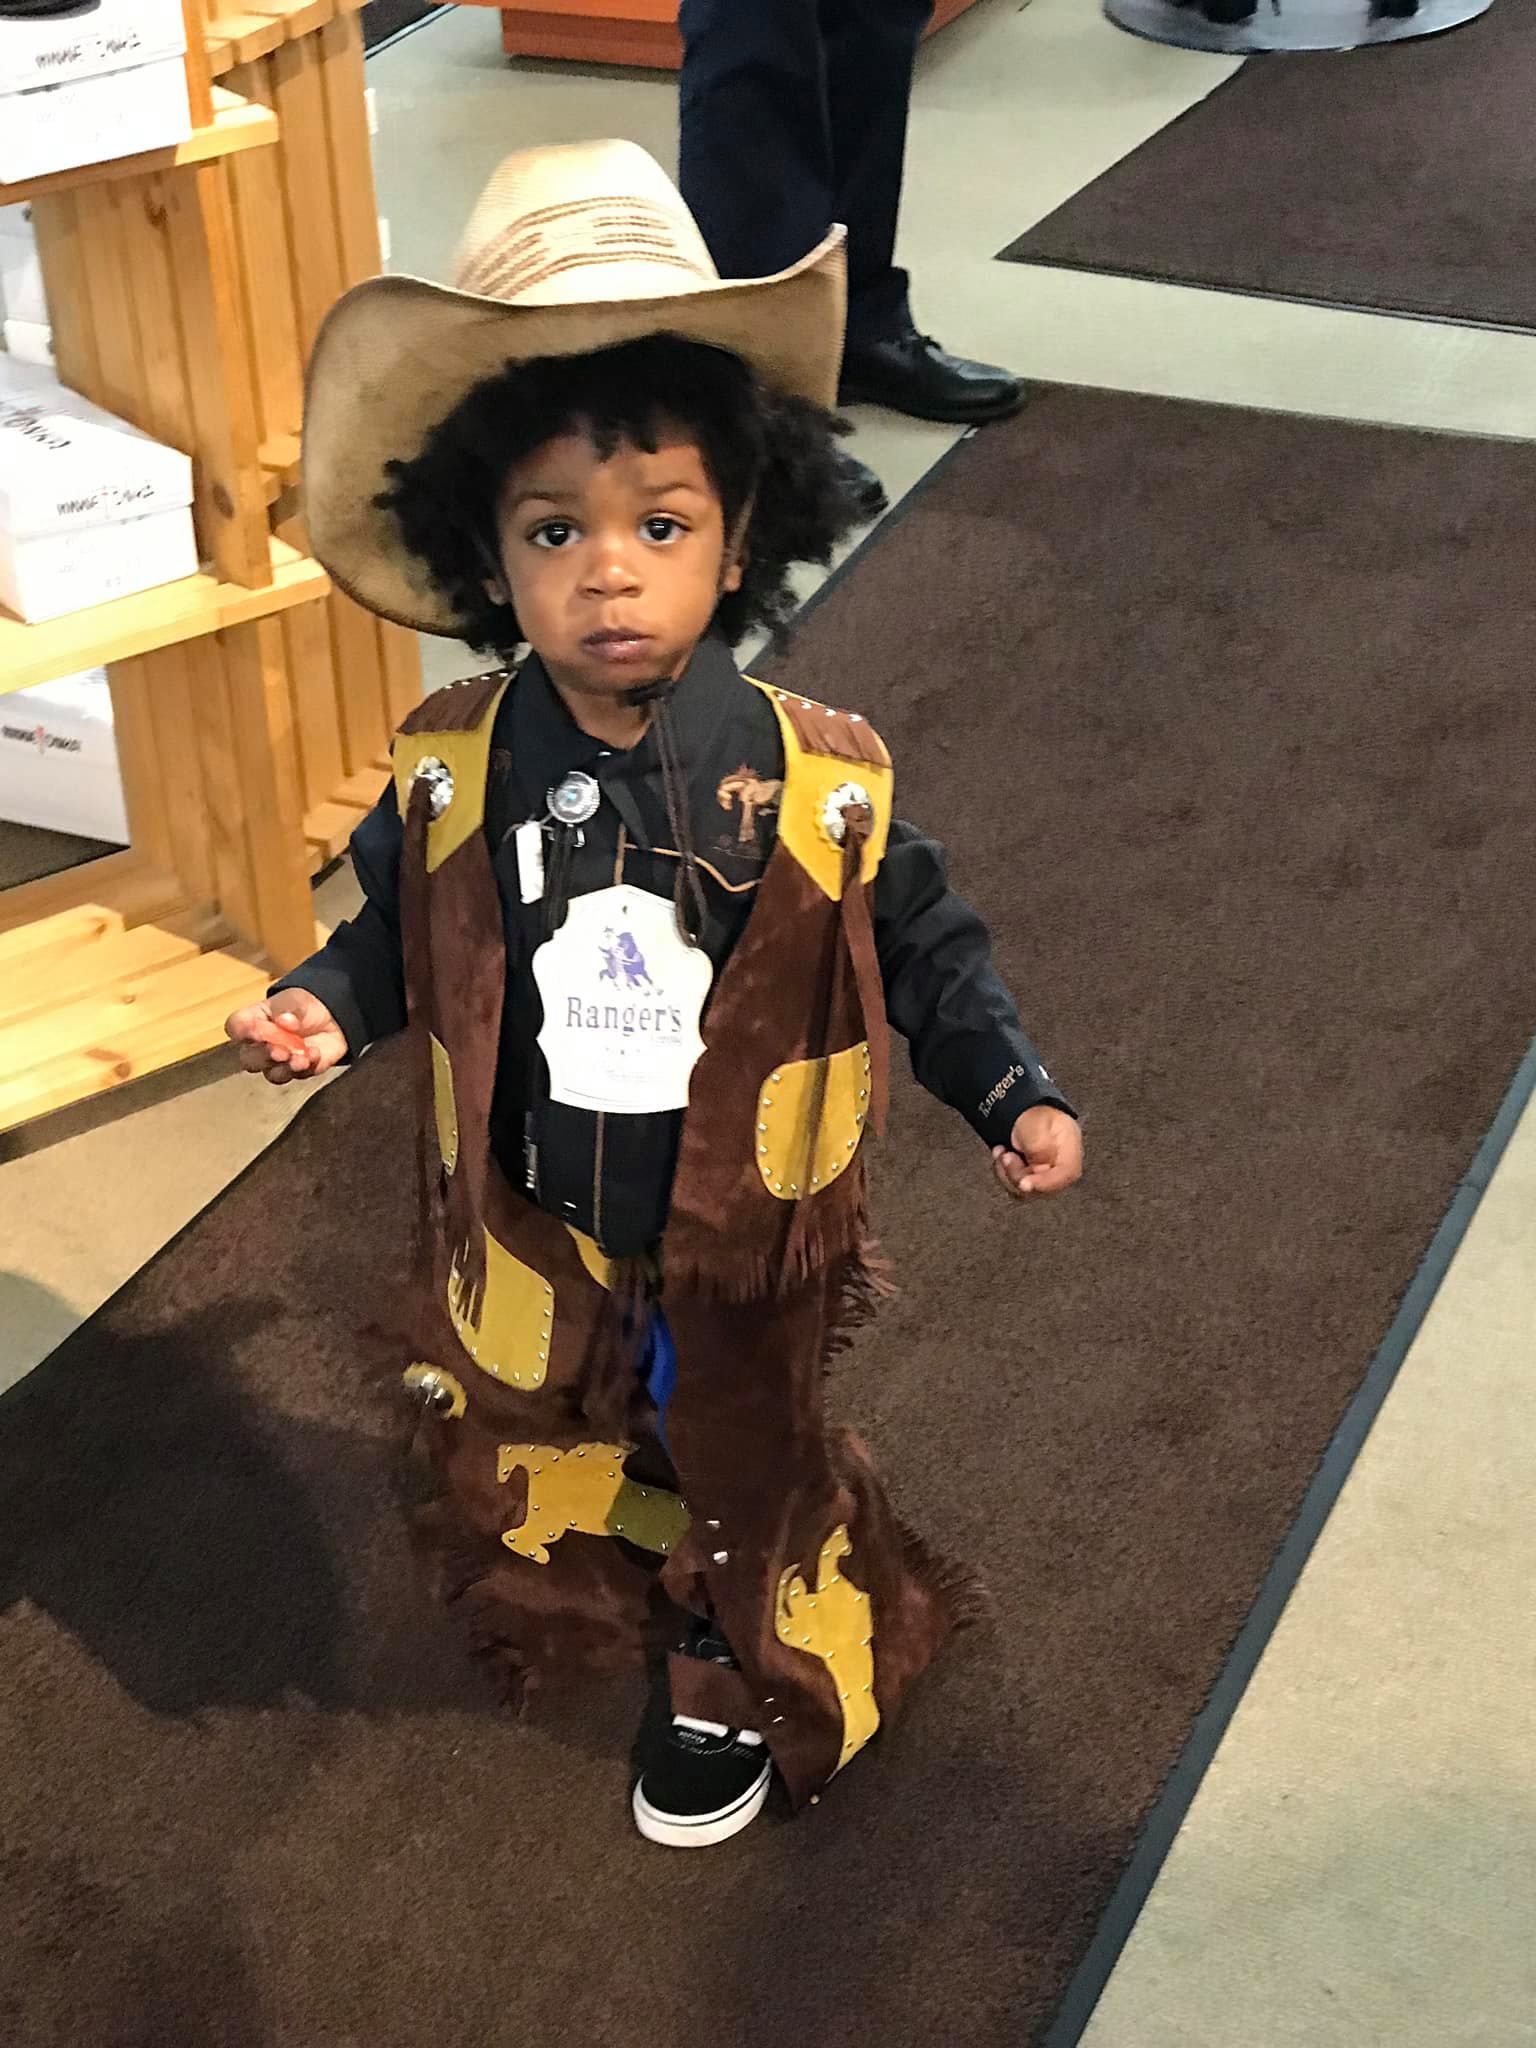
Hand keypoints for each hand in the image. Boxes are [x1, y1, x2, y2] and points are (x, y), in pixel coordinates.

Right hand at [225, 989, 346, 1085]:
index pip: (235, 1027)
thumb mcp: (295, 1000)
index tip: (258, 1029)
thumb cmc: (301, 1007)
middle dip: (265, 1056)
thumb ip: (287, 1009)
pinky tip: (315, 1054)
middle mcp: (258, 1047)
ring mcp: (277, 1064)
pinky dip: (308, 1066)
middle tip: (280, 1051)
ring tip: (301, 1058)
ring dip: (286, 1067)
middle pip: (250, 1058)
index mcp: (251, 1022)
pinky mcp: (297, 1073)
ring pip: (272, 1073)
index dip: (244, 1031)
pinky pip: (299, 1075)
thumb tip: (284, 1021)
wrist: (328, 1018)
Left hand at [992, 1105, 1082, 1201]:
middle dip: (1018, 1174)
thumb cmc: (1035, 1115)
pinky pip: (1015, 1187)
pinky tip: (1001, 1157)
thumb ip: (1040, 1146)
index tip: (1025, 1184)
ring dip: (1007, 1173)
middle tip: (1007, 1156)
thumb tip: (1040, 1165)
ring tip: (1002, 1152)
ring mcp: (1044, 1175)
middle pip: (1043, 1188)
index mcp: (1070, 1152)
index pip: (1066, 1175)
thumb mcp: (1036, 1124)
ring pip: (1025, 1191)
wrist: (1022, 1113)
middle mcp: (1059, 1168)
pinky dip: (1003, 1173)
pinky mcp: (1030, 1179)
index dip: (1046, 1183)